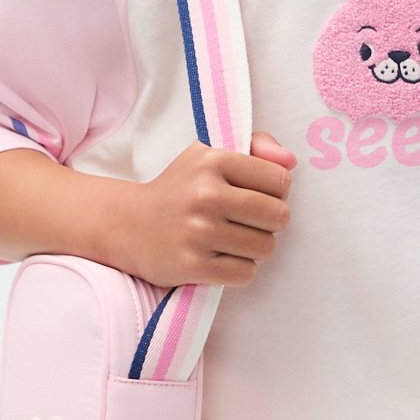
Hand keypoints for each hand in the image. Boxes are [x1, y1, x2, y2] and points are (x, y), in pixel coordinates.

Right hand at [118, 130, 295, 287]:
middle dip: (270, 223)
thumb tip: (291, 162)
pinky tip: (221, 258)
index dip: (276, 192)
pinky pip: (246, 273)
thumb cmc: (181, 188)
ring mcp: (198, 232)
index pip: (280, 181)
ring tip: (233, 240)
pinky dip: (239, 269)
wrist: (128, 225)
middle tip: (248, 221)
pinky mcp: (192, 265)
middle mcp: (205, 194)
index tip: (256, 195)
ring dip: (255, 248)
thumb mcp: (210, 154)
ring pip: (266, 248)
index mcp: (213, 160)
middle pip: (278, 216)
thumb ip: (256, 146)